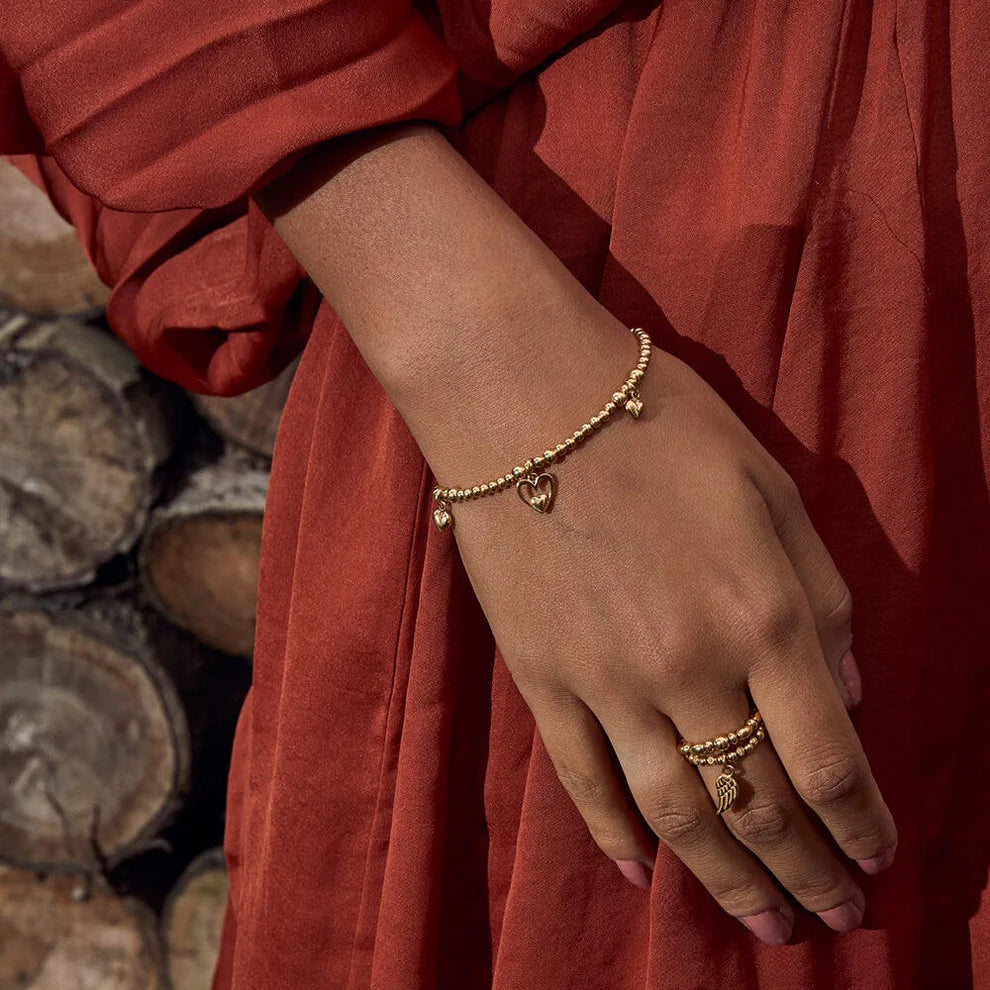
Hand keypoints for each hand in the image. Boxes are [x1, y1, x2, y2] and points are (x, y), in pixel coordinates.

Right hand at [445, 331, 896, 945]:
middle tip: (835, 915)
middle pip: (758, 803)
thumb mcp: (770, 489)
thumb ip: (820, 596)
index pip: (827, 758)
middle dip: (808, 871)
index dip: (862, 823)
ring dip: (727, 880)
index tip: (880, 858)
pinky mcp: (541, 677)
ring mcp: (606, 681)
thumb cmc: (658, 425)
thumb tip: (850, 697)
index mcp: (760, 615)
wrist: (525, 399)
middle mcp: (688, 667)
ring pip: (677, 812)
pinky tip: (642, 875)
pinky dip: (614, 836)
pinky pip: (582, 778)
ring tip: (764, 924)